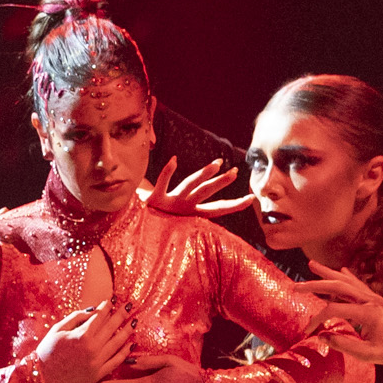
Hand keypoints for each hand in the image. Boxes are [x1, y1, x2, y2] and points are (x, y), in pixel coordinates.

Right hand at [31, 298, 132, 382]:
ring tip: (134, 322)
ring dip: (127, 331)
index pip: (99, 317)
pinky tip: (131, 344)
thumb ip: (76, 318)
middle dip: (121, 315)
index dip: (107, 307)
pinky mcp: (98, 374)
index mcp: (81, 336)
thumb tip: (94, 310)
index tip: (112, 300)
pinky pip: (116, 361)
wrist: (43, 379)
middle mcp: (92, 349)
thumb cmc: (47, 352)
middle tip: (129, 306)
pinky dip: (125, 352)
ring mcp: (97, 363)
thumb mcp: (57, 329)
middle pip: (112, 328)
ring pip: (117, 344)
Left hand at [136, 156, 256, 219]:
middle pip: (205, 193)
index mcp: (191, 213)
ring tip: (217, 163)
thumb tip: (208, 179)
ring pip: (189, 187)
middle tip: (235, 172)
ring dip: (203, 175)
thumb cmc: (156, 215)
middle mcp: (183, 208)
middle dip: (220, 183)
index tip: (251, 198)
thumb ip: (191, 197)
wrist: (131, 223)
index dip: (234, 205)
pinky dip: (168, 172)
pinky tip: (175, 159)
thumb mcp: (176, 211)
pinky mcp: (153, 200)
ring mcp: (169, 204)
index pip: (217, 209)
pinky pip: (161, 184)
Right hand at [301, 266, 382, 368]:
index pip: (334, 310)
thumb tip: (322, 337)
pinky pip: (358, 284)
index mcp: (368, 312)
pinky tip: (340, 270)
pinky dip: (346, 277)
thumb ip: (345, 346)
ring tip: (312, 264)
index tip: (308, 332)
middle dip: (314, 284)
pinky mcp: (377, 300)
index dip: (317, 320)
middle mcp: (371, 300)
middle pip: (337, 286)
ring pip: (347, 281)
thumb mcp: (369, 355)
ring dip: (328, 273)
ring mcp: (374, 297)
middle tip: (295, 286)